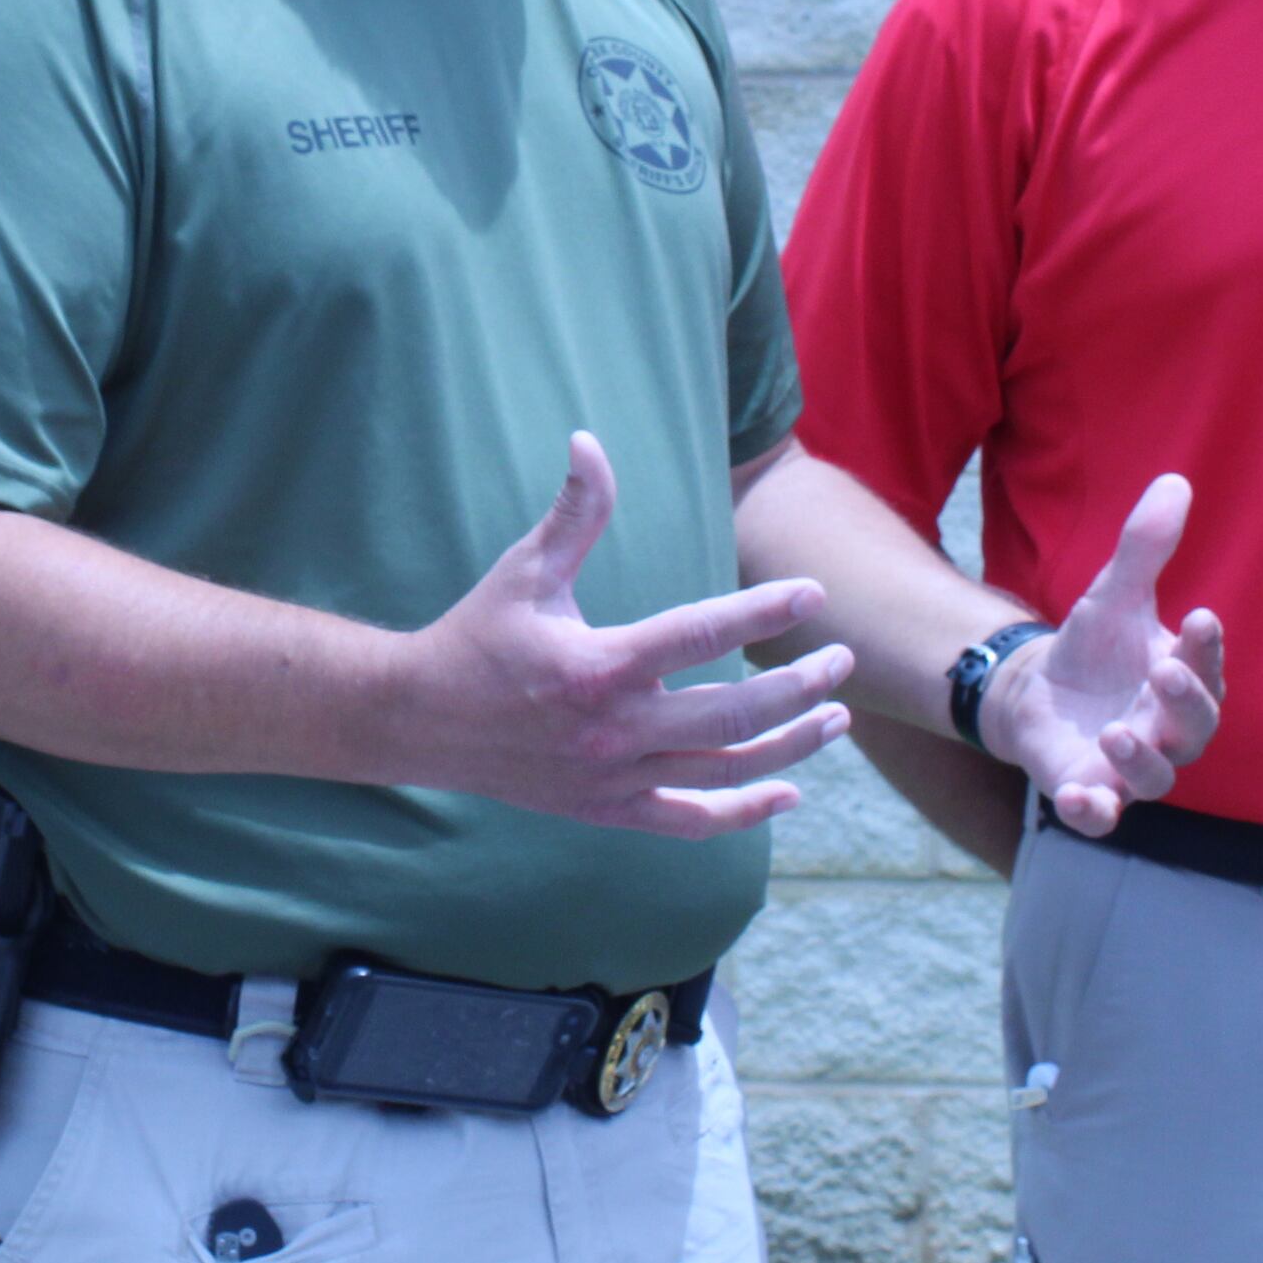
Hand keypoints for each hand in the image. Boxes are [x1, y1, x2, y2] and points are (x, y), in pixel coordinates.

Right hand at [404, 432, 851, 839]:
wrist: (420, 722)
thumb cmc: (476, 636)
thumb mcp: (524, 570)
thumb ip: (574, 513)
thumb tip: (591, 441)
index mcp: (598, 666)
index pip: (699, 636)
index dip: (762, 612)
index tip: (814, 594)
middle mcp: (615, 730)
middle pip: (734, 714)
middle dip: (800, 686)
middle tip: (841, 660)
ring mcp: (616, 777)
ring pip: (727, 769)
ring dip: (792, 746)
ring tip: (838, 718)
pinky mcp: (610, 809)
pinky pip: (692, 821)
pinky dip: (744, 811)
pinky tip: (788, 793)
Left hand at [976, 473, 1224, 837]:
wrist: (1034, 692)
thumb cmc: (1092, 647)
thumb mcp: (1110, 593)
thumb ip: (1143, 548)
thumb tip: (1175, 480)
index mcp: (1181, 680)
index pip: (1205, 665)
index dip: (1204, 647)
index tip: (1196, 616)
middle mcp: (1167, 730)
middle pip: (1194, 729)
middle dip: (1185, 704)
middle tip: (1164, 673)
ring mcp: (1130, 767)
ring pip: (1155, 777)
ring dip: (1140, 759)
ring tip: (1117, 732)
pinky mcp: (1090, 792)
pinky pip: (1100, 815)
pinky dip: (1092, 811)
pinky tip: (1078, 797)